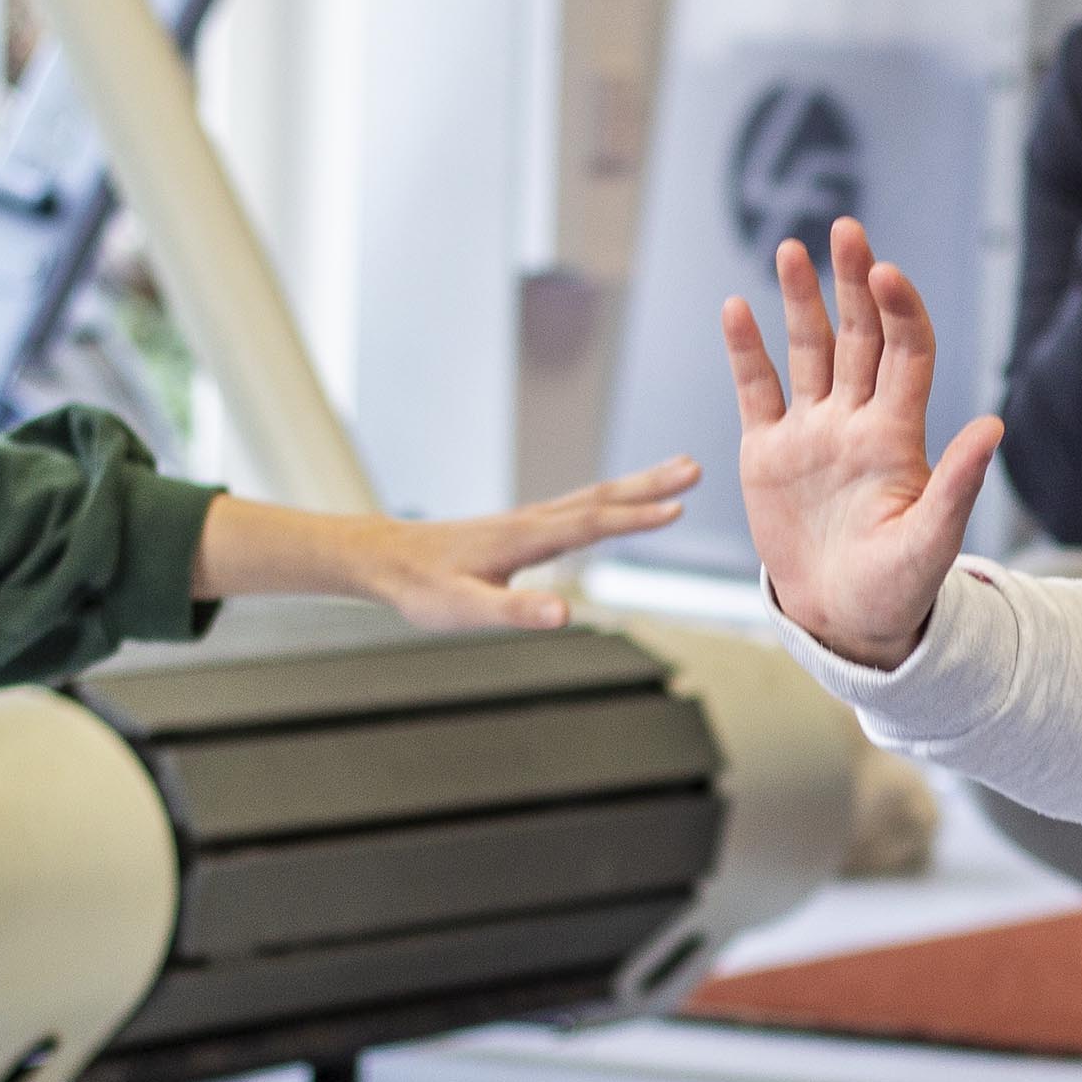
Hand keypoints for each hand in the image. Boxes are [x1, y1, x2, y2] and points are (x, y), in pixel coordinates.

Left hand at [190, 461, 696, 632]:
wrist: (384, 560)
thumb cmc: (422, 589)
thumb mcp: (466, 611)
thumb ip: (516, 613)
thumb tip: (566, 614)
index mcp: (526, 540)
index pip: (591, 524)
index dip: (634, 518)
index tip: (678, 508)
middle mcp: (532, 521)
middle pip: (601, 498)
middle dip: (650, 485)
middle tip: (696, 467)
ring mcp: (529, 520)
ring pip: (593, 497)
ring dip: (637, 486)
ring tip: (677, 472)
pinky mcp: (523, 528)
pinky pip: (580, 506)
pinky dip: (612, 498)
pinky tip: (621, 501)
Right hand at [723, 217, 1001, 670]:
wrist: (842, 619)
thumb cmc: (898, 587)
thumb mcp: (932, 542)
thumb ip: (956, 483)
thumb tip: (995, 427)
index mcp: (898, 435)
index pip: (905, 353)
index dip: (899, 310)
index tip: (887, 273)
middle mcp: (856, 420)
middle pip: (857, 335)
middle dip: (853, 282)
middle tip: (848, 229)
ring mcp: (811, 432)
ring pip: (807, 350)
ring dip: (801, 299)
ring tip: (792, 250)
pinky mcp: (767, 451)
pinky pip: (756, 389)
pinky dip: (746, 349)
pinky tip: (738, 307)